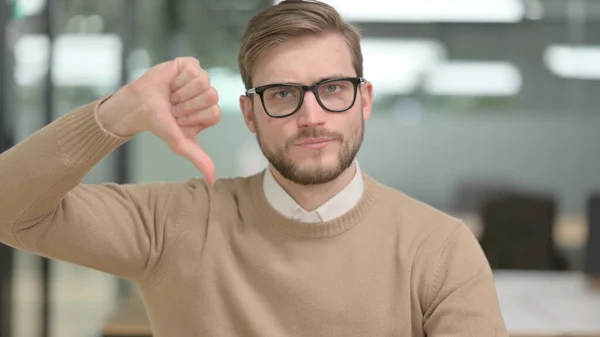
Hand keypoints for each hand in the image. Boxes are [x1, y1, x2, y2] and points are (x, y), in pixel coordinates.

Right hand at [101, 57, 220, 184]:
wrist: (137, 106)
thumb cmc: (159, 125)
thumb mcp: (180, 144)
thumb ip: (199, 159)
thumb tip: (212, 181)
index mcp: (209, 113)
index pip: (215, 112)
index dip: (194, 117)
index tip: (179, 119)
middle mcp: (208, 95)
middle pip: (212, 96)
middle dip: (187, 104)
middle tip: (174, 107)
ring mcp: (200, 78)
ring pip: (203, 82)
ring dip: (181, 92)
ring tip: (171, 96)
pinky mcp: (190, 65)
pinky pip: (193, 69)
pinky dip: (178, 79)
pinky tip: (170, 83)